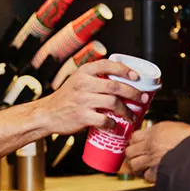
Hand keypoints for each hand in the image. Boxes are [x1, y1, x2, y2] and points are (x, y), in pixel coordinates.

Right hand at [32, 59, 148, 135]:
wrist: (47, 114)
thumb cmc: (65, 99)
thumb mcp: (77, 81)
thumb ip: (94, 79)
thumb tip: (121, 81)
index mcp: (83, 72)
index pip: (107, 65)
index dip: (125, 70)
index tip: (137, 76)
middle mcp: (83, 84)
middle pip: (115, 86)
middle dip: (133, 93)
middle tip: (143, 98)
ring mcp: (82, 100)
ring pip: (113, 103)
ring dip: (127, 110)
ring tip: (132, 116)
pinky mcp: (82, 116)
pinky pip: (104, 119)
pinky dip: (113, 123)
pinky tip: (115, 125)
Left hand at [125, 122, 189, 182]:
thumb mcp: (186, 127)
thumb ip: (181, 130)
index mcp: (155, 132)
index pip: (135, 136)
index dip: (135, 140)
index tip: (137, 142)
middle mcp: (150, 146)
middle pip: (129, 151)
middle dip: (132, 154)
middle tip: (136, 155)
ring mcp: (151, 160)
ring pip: (133, 164)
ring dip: (136, 166)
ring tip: (141, 166)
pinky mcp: (156, 173)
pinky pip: (145, 176)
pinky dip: (148, 177)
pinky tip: (152, 175)